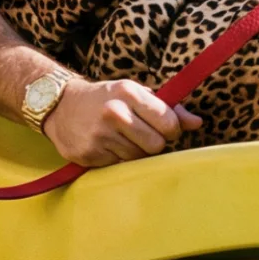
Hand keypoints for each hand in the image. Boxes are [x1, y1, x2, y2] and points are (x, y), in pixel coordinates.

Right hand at [42, 76, 203, 166]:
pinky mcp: (89, 154)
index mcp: (129, 93)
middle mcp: (114, 112)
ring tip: (122, 138)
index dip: (172, 130)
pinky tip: (107, 145)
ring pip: (138, 158)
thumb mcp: (135, 94)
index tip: (166, 129)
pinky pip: (118, 165)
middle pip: (156, 145)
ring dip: (135, 151)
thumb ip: (168, 108)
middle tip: (144, 135)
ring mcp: (100, 135)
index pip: (168, 123)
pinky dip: (117, 158)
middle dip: (154, 143)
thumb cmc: (107, 98)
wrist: (61, 105)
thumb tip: (197, 123)